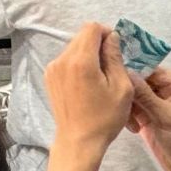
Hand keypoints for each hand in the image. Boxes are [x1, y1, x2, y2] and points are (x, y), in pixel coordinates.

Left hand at [44, 24, 133, 163]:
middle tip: (111, 65)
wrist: (78, 141)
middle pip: (81, 36)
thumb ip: (115, 57)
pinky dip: (78, 63)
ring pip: (73, 47)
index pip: (91, 28)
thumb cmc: (104, 118)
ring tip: (100, 76)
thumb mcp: (121, 88)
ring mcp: (53, 69)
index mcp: (80, 61)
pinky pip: (66, 60)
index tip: (116, 49)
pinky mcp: (49, 77)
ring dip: (88, 54)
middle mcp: (62, 60)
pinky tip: (87, 82)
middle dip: (98, 44)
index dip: (106, 33)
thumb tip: (112, 37)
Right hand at [128, 68, 170, 170]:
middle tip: (119, 104)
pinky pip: (133, 109)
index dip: (132, 71)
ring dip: (128, 107)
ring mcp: (158, 103)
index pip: (150, 68)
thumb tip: (126, 71)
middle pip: (140, 80)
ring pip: (134, 95)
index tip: (112, 76)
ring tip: (130, 123)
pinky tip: (132, 129)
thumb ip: (145, 95)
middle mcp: (168, 89)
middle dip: (129, 92)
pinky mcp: (150, 116)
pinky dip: (129, 117)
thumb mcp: (166, 117)